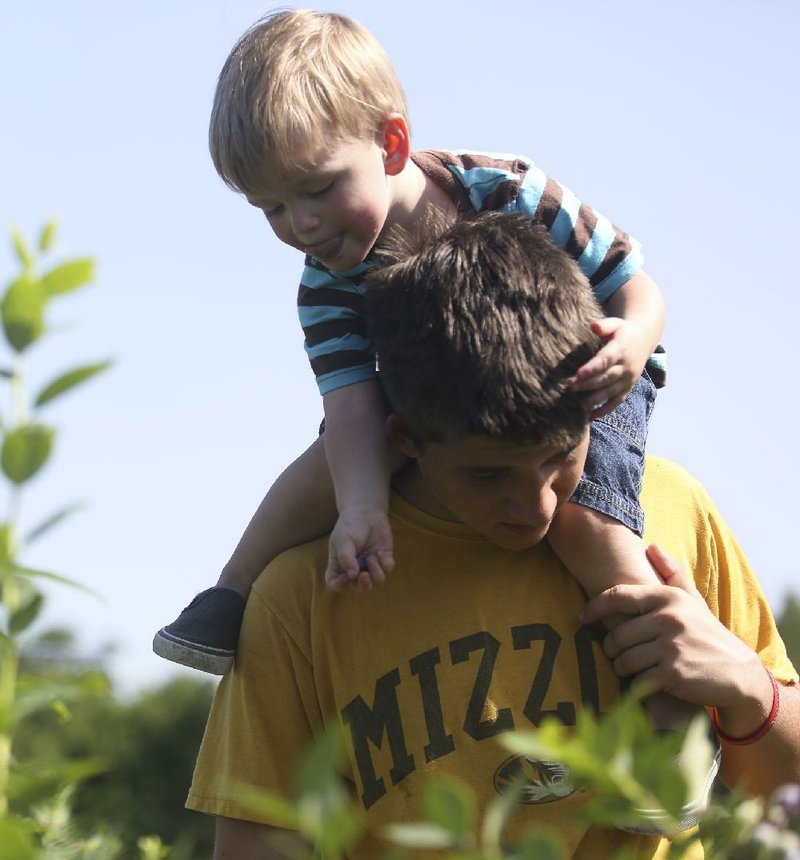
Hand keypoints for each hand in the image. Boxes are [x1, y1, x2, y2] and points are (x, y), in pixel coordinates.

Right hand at [325, 507, 394, 590]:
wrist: (366, 512)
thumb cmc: (350, 525)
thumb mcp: (342, 539)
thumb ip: (346, 558)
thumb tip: (353, 576)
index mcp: (339, 565)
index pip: (335, 584)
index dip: (340, 585)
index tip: (346, 577)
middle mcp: (355, 569)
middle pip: (358, 588)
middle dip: (363, 585)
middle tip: (364, 574)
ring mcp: (370, 565)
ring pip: (376, 582)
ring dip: (376, 573)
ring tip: (372, 557)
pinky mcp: (384, 559)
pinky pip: (388, 570)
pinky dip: (385, 564)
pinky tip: (380, 552)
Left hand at [572, 317, 650, 416]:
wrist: (644, 339)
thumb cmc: (622, 331)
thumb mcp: (615, 324)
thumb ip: (604, 325)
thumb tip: (593, 326)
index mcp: (621, 350)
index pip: (606, 360)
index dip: (593, 368)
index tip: (578, 374)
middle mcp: (626, 367)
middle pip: (606, 378)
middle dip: (589, 384)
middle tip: (571, 388)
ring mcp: (628, 379)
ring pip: (611, 392)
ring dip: (595, 399)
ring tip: (578, 405)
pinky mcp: (627, 388)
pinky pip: (616, 402)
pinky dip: (605, 410)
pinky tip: (591, 417)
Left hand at [579, 544, 766, 708]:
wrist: (740, 673)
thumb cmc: (708, 635)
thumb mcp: (693, 600)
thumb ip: (672, 572)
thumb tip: (651, 546)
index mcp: (668, 597)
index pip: (618, 596)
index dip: (594, 607)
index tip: (581, 618)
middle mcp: (668, 618)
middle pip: (616, 635)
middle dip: (612, 649)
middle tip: (618, 655)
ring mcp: (671, 646)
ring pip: (624, 659)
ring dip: (622, 668)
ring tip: (632, 668)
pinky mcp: (674, 674)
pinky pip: (637, 681)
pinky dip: (637, 685)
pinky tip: (647, 683)